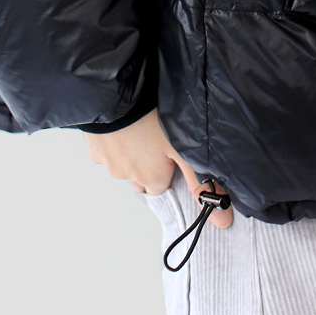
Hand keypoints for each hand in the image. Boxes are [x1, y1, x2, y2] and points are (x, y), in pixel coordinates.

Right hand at [85, 106, 232, 223]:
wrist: (116, 93)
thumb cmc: (152, 118)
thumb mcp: (185, 147)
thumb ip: (202, 182)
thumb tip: (222, 221)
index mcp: (150, 179)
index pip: (161, 187)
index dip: (167, 169)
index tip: (170, 151)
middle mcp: (128, 176)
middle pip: (140, 178)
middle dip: (147, 163)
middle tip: (155, 137)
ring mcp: (108, 162)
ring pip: (122, 164)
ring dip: (130, 151)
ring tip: (140, 124)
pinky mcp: (93, 146)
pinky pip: (105, 148)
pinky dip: (113, 139)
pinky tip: (122, 121)